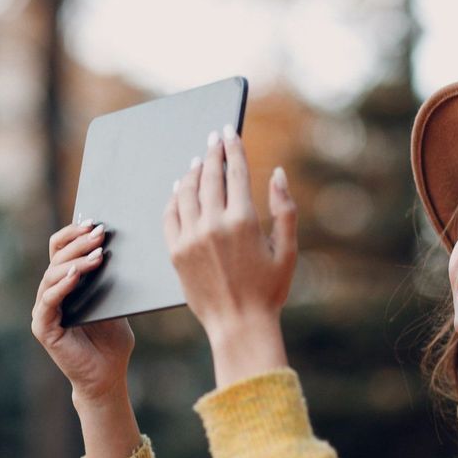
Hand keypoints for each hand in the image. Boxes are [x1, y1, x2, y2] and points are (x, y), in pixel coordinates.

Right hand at [31, 219, 134, 400]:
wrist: (108, 376)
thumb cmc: (112, 340)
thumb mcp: (116, 303)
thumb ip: (110, 280)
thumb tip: (118, 247)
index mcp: (66, 284)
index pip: (62, 250)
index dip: (75, 233)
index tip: (96, 222)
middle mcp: (51, 293)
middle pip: (57, 257)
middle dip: (79, 242)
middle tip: (100, 232)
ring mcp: (44, 309)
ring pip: (53, 275)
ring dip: (75, 262)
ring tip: (97, 254)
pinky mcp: (43, 327)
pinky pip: (49, 301)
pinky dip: (62, 286)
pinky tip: (77, 275)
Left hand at [163, 123, 297, 343]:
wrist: (238, 325)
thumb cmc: (268, 290)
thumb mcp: (287, 250)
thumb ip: (284, 209)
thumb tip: (277, 174)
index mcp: (244, 221)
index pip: (235, 171)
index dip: (232, 147)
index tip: (229, 132)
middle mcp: (214, 224)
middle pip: (210, 176)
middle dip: (212, 153)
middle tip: (213, 139)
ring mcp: (191, 237)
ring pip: (187, 192)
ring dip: (193, 172)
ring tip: (198, 161)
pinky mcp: (176, 251)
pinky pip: (170, 214)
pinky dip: (174, 196)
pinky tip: (179, 188)